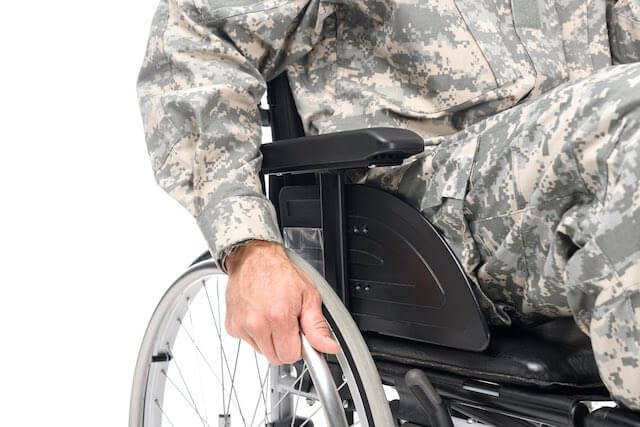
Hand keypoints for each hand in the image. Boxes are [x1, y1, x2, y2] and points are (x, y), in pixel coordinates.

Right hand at [224, 240, 339, 363]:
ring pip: (262, 351)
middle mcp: (257, 323)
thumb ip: (317, 326)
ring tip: (273, 316)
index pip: (290, 356)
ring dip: (270, 340)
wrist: (254, 258)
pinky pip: (249, 342)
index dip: (299, 347)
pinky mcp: (232, 326)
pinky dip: (256, 334)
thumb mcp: (308, 295)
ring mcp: (242, 326)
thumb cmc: (280, 272)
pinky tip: (260, 315)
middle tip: (288, 324)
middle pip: (275, 358)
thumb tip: (328, 347)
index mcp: (278, 316)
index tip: (299, 334)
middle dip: (285, 345)